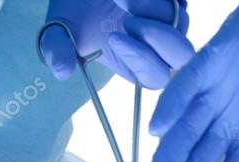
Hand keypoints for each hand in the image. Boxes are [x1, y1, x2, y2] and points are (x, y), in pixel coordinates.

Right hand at [40, 0, 192, 88]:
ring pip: (180, 20)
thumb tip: (61, 70)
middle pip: (181, 55)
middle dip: (158, 37)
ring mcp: (169, 20)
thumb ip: (57, 50)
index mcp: (134, 64)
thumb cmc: (74, 11)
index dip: (143, 61)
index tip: (114, 37)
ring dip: (152, 7)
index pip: (156, 77)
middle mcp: (156, 46)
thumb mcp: (57, 31)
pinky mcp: (173, 0)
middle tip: (128, 19)